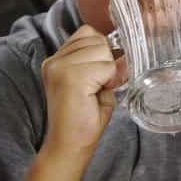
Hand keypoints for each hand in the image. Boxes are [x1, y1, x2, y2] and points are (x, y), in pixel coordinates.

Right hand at [40, 25, 124, 156]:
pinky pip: (106, 67)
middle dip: (106, 62)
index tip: (97, 77)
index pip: (89, 33)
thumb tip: (126, 52)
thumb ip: (106, 63)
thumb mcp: (96, 82)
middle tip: (96, 88)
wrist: (70, 146)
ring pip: (104, 51)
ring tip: (94, 92)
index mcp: (58, 59)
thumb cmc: (84, 118)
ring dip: (107, 72)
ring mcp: (60, 66)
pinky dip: (109, 81)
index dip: (101, 53)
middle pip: (98, 39)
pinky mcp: (70, 77)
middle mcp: (55, 59)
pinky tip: (95, 96)